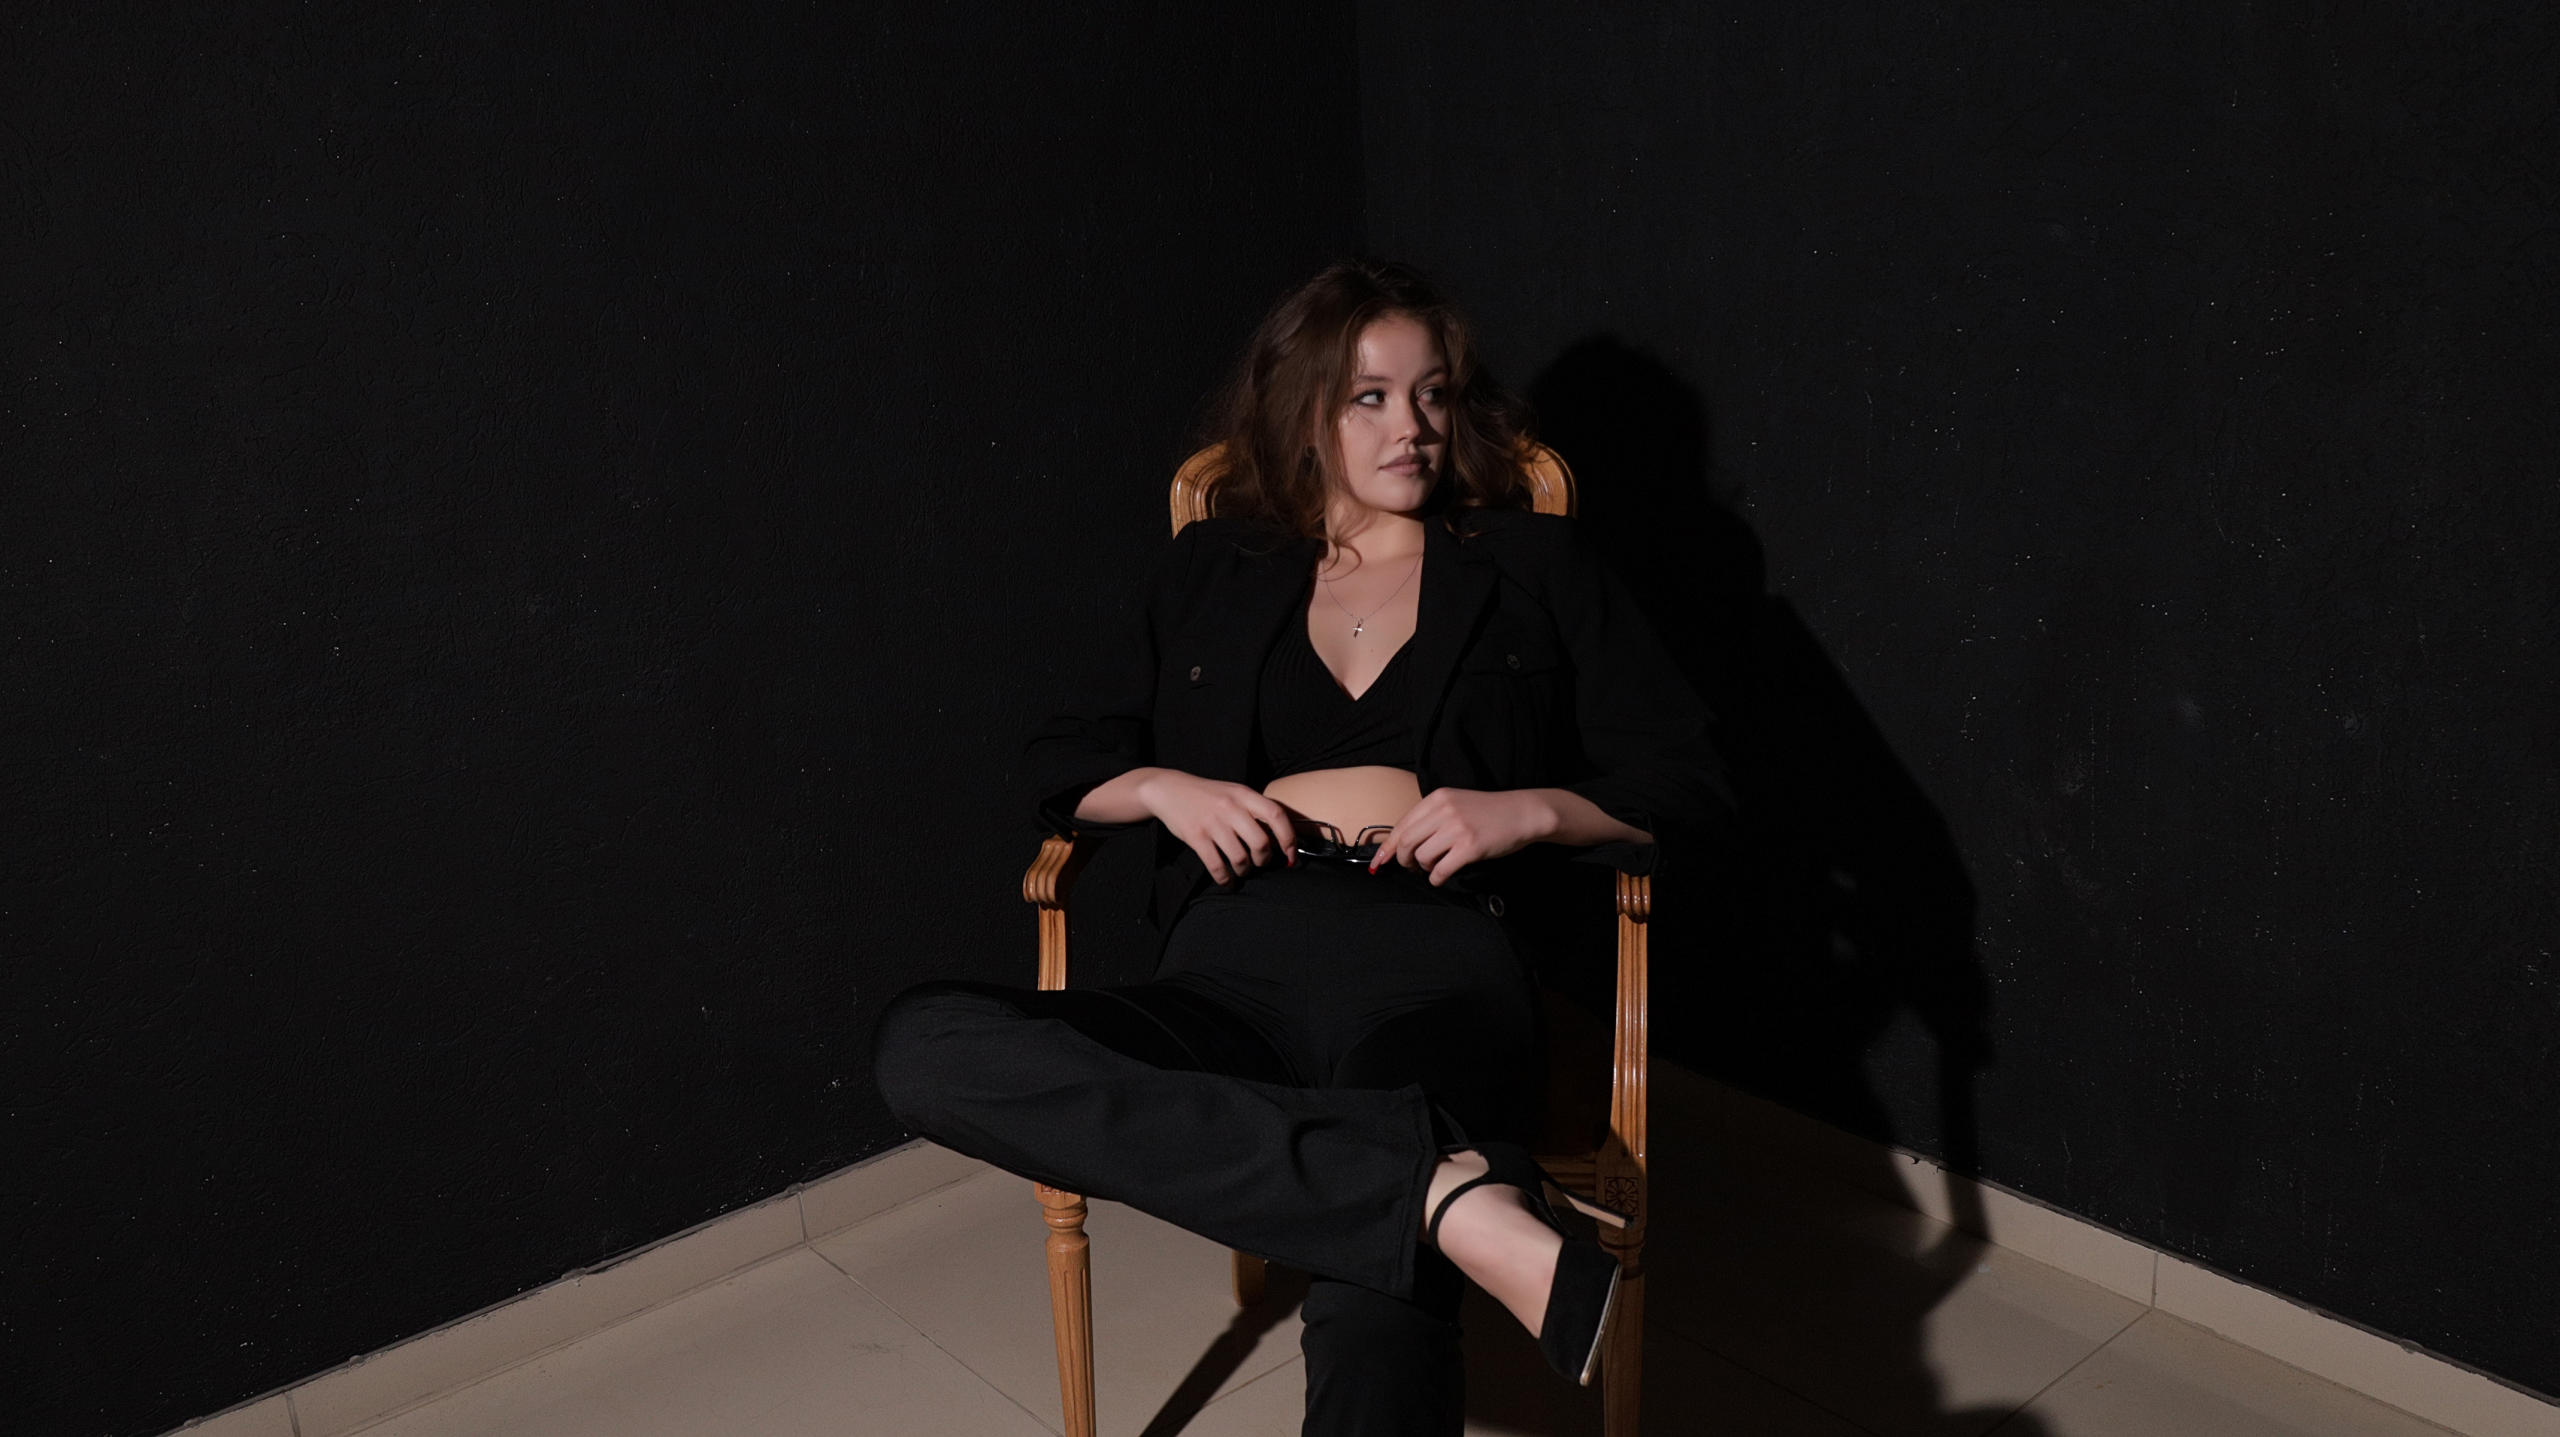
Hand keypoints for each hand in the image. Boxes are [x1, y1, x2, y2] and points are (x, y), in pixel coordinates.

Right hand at [1136, 770, 1297, 885]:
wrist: (1169, 790)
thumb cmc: (1208, 795)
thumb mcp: (1234, 793)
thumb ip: (1254, 810)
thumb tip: (1279, 839)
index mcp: (1244, 794)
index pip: (1276, 815)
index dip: (1289, 838)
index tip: (1291, 854)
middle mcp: (1230, 807)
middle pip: (1261, 843)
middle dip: (1264, 859)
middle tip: (1260, 861)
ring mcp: (1212, 823)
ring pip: (1240, 858)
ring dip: (1245, 871)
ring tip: (1242, 870)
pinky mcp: (1196, 837)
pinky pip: (1217, 866)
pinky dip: (1225, 879)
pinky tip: (1227, 880)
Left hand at [1370, 788, 1558, 885]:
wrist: (1520, 813)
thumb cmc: (1487, 812)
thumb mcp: (1454, 804)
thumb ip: (1430, 818)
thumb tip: (1402, 843)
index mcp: (1437, 799)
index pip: (1401, 825)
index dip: (1387, 847)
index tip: (1378, 862)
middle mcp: (1444, 811)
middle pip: (1406, 843)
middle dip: (1404, 860)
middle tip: (1412, 867)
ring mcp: (1457, 829)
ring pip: (1422, 857)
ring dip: (1425, 868)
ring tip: (1435, 867)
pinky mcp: (1470, 847)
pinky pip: (1441, 870)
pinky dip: (1437, 878)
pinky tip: (1442, 876)